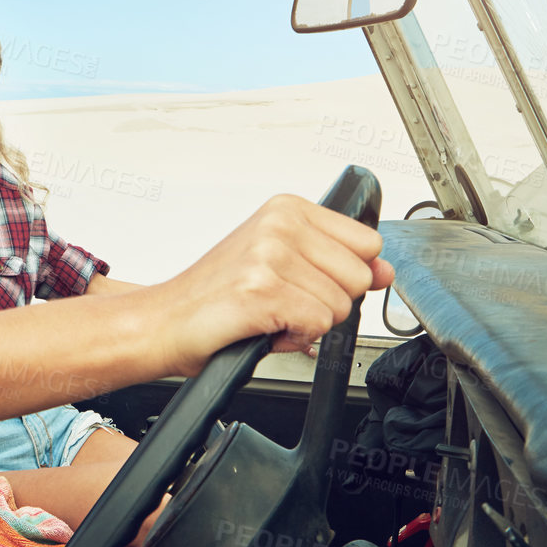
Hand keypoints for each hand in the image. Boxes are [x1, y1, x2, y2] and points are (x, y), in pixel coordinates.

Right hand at [154, 194, 395, 374]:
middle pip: (359, 276)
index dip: (345, 274)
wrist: (161, 322)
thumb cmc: (213, 297)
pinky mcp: (262, 291)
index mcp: (285, 209)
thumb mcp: (280, 265)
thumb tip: (385, 272)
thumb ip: (337, 263)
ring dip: (308, 322)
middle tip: (282, 301)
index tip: (309, 281)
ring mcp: (270, 256)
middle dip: (328, 301)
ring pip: (340, 305)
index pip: (367, 243)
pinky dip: (294, 337)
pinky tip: (262, 326)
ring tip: (267, 314)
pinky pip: (318, 325)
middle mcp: (279, 225)